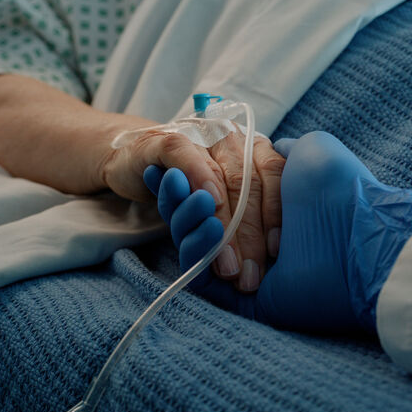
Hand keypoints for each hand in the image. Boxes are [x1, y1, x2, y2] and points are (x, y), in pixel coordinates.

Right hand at [102, 128, 283, 290]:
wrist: (134, 160)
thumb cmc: (188, 183)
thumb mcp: (224, 195)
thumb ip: (250, 208)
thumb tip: (276, 248)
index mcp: (252, 146)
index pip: (275, 175)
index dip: (276, 212)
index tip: (276, 250)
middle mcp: (230, 137)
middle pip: (248, 185)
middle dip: (250, 235)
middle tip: (248, 274)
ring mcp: (199, 136)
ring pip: (219, 178)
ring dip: (224, 224)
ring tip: (227, 264)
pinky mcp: (164, 141)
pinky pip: (185, 158)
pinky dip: (198, 178)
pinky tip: (207, 204)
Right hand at [147, 131, 411, 332]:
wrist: (357, 234)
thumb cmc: (338, 190)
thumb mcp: (311, 151)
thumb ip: (284, 150)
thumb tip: (272, 150)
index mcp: (267, 205)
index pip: (216, 191)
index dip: (192, 178)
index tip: (173, 168)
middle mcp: (252, 235)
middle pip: (199, 215)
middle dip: (182, 196)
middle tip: (173, 179)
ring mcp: (242, 265)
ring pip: (194, 240)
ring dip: (183, 216)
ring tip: (195, 198)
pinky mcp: (235, 294)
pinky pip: (196, 271)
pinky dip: (191, 243)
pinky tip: (203, 219)